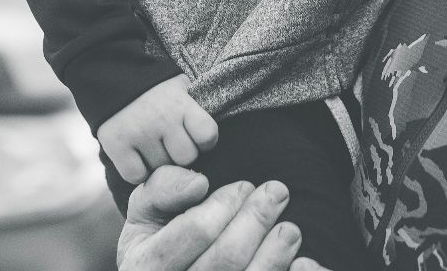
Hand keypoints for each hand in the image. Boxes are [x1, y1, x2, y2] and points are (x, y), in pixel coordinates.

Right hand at [99, 74, 218, 184]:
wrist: (114, 79)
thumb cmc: (157, 91)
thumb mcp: (182, 89)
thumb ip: (196, 113)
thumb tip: (209, 145)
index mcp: (181, 103)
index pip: (208, 136)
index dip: (205, 142)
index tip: (195, 138)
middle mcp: (161, 118)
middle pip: (186, 158)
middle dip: (180, 154)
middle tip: (170, 143)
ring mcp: (138, 132)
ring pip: (161, 170)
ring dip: (159, 163)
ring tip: (152, 146)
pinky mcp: (116, 145)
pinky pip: (136, 176)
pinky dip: (137, 171)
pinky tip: (137, 157)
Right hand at [118, 165, 329, 270]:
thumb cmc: (158, 237)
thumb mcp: (146, 210)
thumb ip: (163, 188)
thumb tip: (199, 183)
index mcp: (145, 265)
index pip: (197, 231)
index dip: (226, 204)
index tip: (245, 186)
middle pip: (228, 258)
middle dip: (257, 220)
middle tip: (277, 192)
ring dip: (276, 253)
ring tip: (290, 229)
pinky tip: (301, 263)